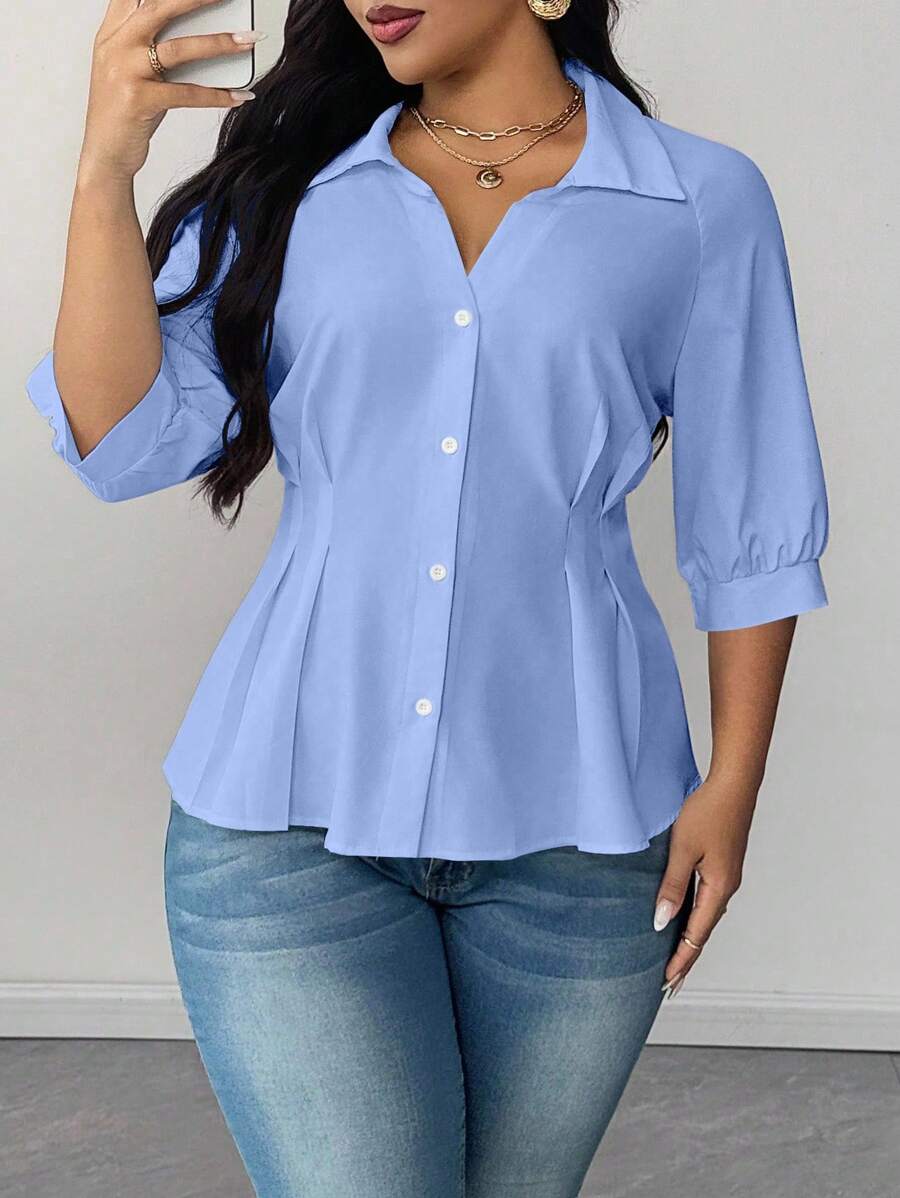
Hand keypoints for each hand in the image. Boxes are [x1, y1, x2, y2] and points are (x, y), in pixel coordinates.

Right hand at [79, 0, 257, 183]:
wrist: (105, 154)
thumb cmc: (123, 111)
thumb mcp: (128, 69)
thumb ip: (150, 44)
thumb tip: (199, 33)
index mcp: (111, 34)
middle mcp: (115, 46)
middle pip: (159, 9)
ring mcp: (124, 72)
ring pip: (178, 49)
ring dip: (219, 43)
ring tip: (248, 41)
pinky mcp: (138, 100)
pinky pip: (186, 93)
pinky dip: (216, 95)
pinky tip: (239, 95)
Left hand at [653, 774, 756, 996]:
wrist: (734, 784)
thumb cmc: (707, 812)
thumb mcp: (683, 849)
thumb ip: (672, 886)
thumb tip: (660, 921)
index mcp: (719, 889)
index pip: (697, 936)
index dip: (680, 960)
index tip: (666, 983)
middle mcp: (727, 888)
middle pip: (703, 932)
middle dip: (686, 958)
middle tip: (670, 985)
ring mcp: (727, 876)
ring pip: (706, 916)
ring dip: (690, 939)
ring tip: (675, 958)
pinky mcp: (724, 865)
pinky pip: (708, 900)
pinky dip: (694, 917)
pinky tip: (684, 919)